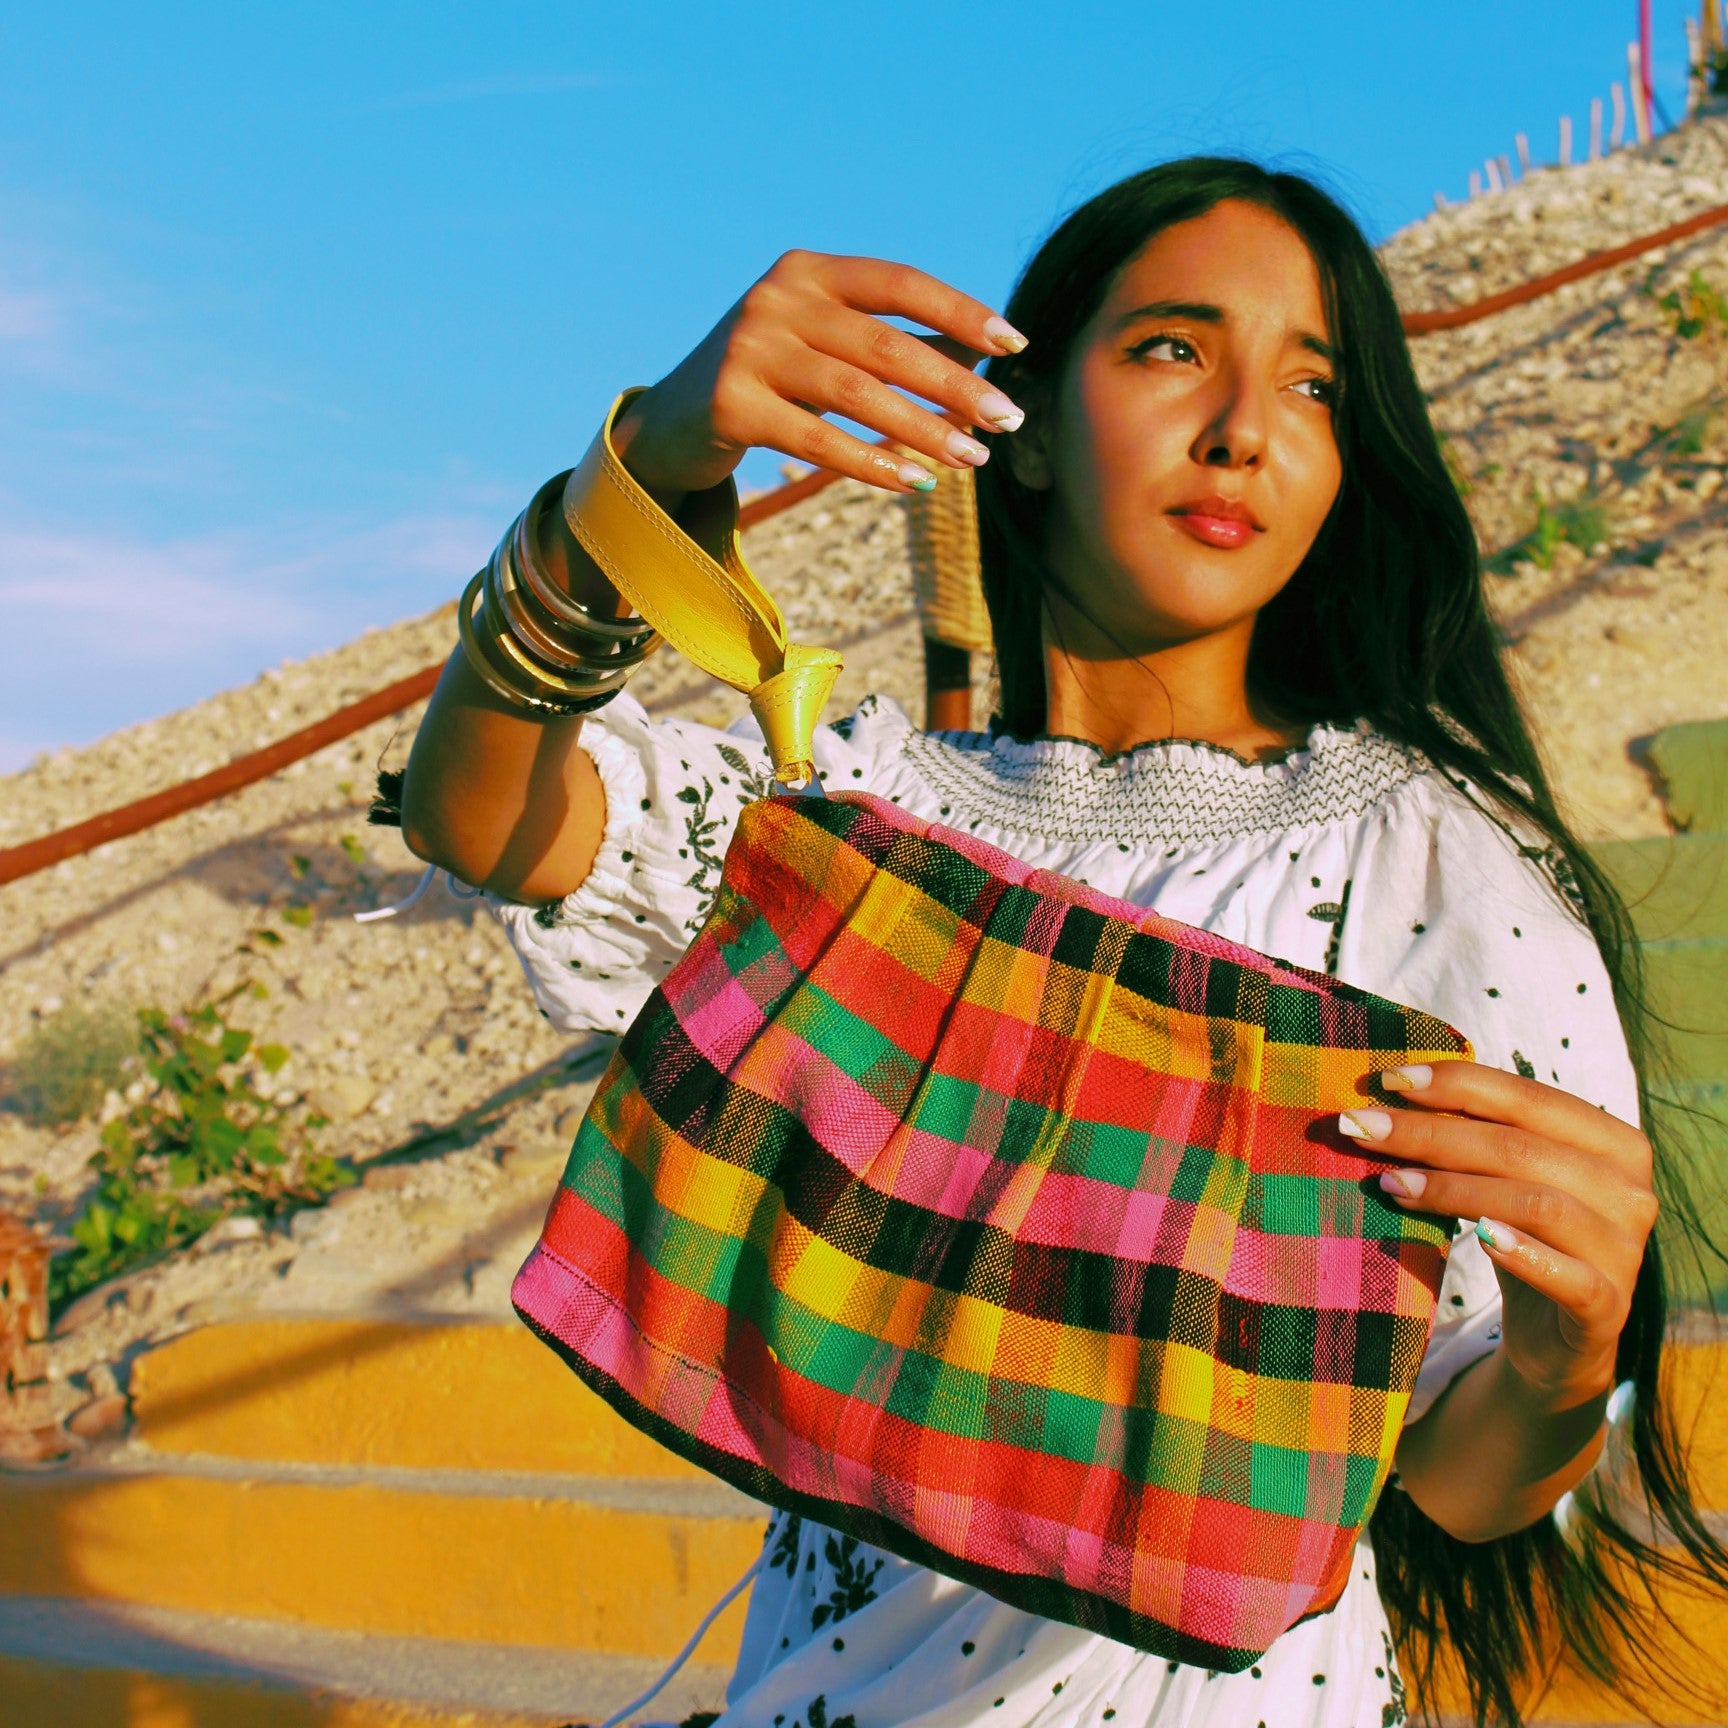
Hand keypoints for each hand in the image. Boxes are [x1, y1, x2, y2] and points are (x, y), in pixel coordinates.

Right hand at [610, 250, 1029, 498]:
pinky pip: (817, 439)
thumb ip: (890, 345)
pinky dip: (872, 462)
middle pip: (887, 343)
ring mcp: (749, 348)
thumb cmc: (768, 382)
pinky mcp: (731, 404)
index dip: (961, 311)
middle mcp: (776, 298)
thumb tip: (983, 364)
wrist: (672, 423)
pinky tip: (914, 482)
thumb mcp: (825, 348)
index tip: (1015, 345)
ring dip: (924, 429)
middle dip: (956, 384)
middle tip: (1008, 420)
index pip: (899, 283)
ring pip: (857, 393)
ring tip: (971, 458)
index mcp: (808, 271)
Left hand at [1341, 1062, 1655, 1409]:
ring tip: (1390, 1182)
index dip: (1458, 1083)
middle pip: (1520, 1149)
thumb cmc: (1522, 1237)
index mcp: (1613, 1143)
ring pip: (1536, 1204)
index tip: (1389, 1078)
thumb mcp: (1500, 1179)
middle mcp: (1630, 1191)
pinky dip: (1523, 1254)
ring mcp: (1625, 1251)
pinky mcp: (1609, 1308)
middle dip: (1432, 1133)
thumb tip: (1394, 1088)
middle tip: (1362, 1128)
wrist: (1554, 1341)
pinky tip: (1476, 1238)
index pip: (1529, 1098)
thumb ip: (1472, 1135)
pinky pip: (1570, 1277)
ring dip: (1453, 1189)